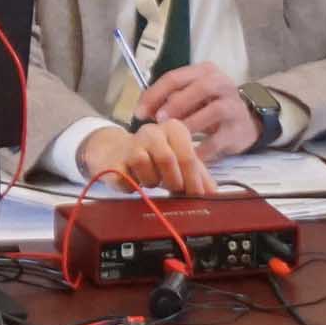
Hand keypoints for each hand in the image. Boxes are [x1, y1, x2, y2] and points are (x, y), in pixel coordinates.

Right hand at [76, 119, 214, 197]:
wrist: (115, 152)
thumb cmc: (153, 157)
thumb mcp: (179, 162)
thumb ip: (198, 175)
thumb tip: (213, 193)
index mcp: (173, 129)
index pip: (188, 155)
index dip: (194, 179)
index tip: (197, 195)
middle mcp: (151, 132)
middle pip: (167, 160)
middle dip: (174, 181)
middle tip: (175, 190)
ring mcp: (129, 144)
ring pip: (145, 168)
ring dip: (152, 182)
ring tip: (151, 180)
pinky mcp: (112, 161)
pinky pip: (126, 180)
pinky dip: (133, 187)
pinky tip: (134, 182)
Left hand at [139, 64, 259, 160]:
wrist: (243, 124)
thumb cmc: (207, 106)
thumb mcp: (188, 97)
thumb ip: (167, 100)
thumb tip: (142, 112)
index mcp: (204, 72)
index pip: (175, 78)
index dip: (154, 95)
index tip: (138, 112)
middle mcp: (222, 84)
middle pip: (200, 88)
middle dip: (175, 104)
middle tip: (158, 120)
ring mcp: (233, 107)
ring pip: (213, 111)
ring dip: (189, 124)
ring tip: (173, 135)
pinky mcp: (237, 130)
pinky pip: (218, 140)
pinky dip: (201, 149)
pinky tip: (187, 155)